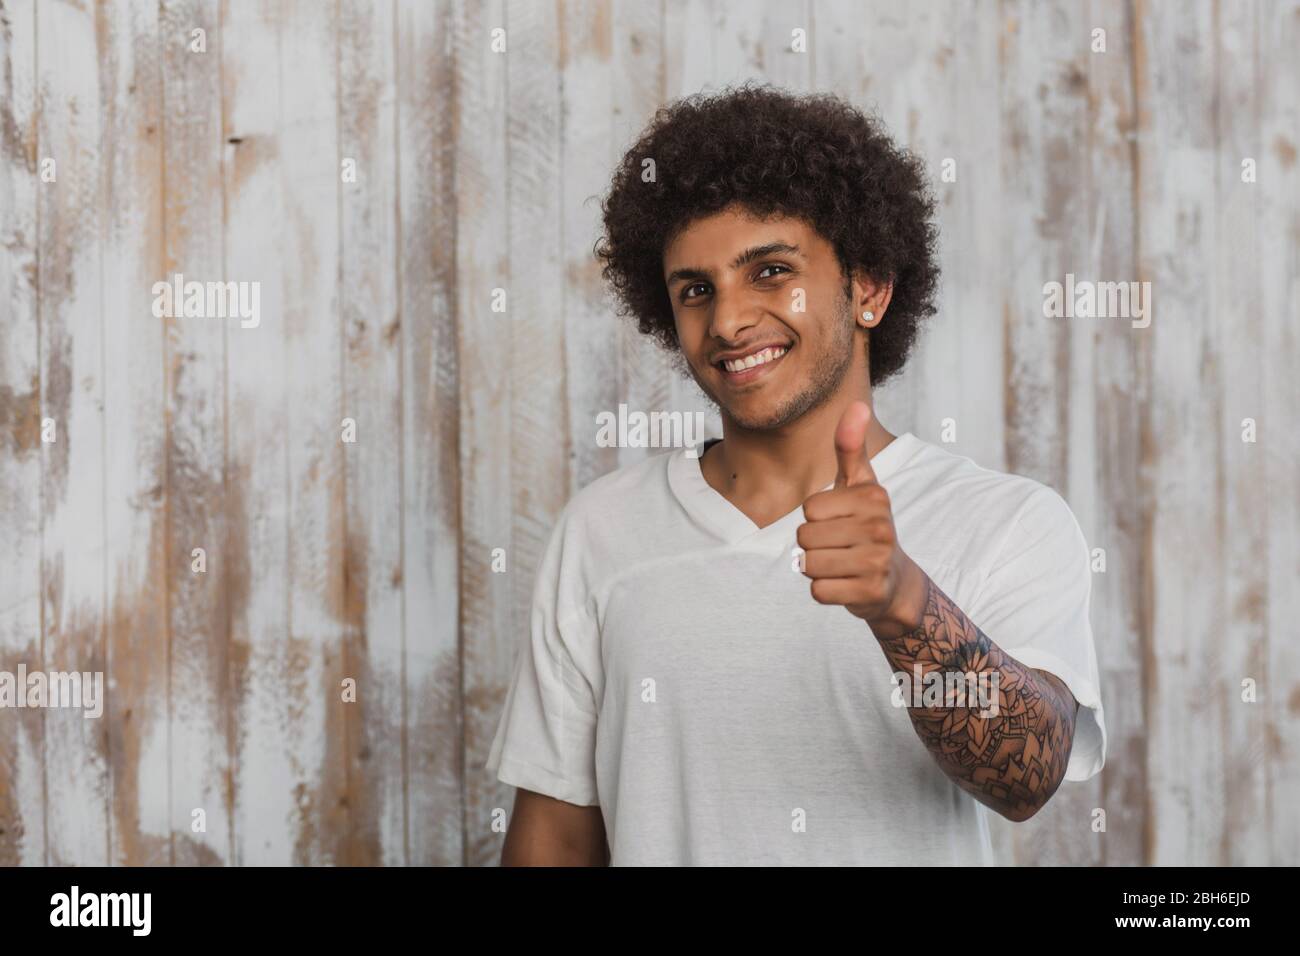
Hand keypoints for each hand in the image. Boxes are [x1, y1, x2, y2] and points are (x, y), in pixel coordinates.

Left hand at [797, 401, 926, 634]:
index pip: (809, 508)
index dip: (815, 517)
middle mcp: (880, 528)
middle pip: (805, 536)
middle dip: (813, 544)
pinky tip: (844, 583)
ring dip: (816, 567)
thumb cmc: (867, 525)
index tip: (839, 521)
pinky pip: (817, 591)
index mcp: (874, 497)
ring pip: (808, 564)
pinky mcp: (869, 593)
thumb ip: (851, 447)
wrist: (894, 580)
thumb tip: (856, 404)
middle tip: (839, 546)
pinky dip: (823, 590)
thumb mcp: (860, 484)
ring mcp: (877, 562)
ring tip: (840, 563)